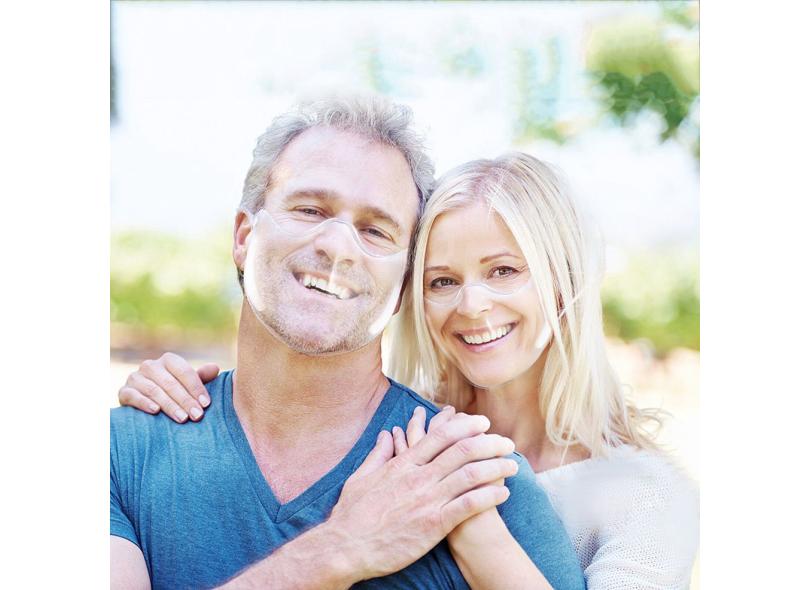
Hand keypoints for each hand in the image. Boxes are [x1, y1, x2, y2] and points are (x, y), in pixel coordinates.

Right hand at [117, 352, 219, 422]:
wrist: (146, 402)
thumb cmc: (174, 392)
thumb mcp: (188, 384)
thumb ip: (201, 377)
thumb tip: (215, 369)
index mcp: (168, 360)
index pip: (184, 371)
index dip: (196, 388)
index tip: (206, 404)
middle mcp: (150, 365)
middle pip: (170, 382)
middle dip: (185, 400)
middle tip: (197, 415)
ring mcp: (135, 378)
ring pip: (154, 390)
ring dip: (169, 405)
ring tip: (182, 418)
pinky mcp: (124, 391)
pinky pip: (133, 396)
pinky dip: (144, 403)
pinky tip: (155, 411)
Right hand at [325, 410, 518, 581]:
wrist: (345, 548)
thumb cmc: (351, 515)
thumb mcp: (361, 477)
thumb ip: (378, 454)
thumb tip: (388, 434)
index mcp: (403, 464)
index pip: (440, 435)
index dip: (465, 426)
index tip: (482, 423)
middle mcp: (418, 477)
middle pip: (463, 450)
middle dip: (489, 443)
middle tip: (506, 442)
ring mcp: (427, 500)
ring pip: (470, 475)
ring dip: (496, 467)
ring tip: (512, 467)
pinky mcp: (433, 525)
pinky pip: (468, 506)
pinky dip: (489, 496)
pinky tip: (503, 494)